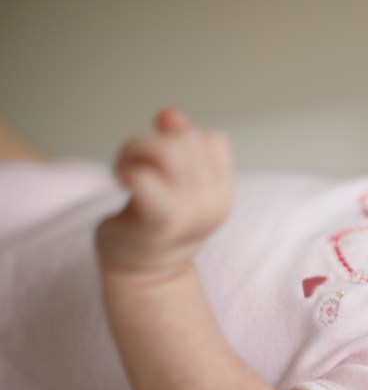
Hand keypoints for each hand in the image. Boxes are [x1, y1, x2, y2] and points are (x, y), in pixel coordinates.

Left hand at [96, 108, 233, 276]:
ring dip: (135, 150)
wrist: (147, 276)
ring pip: (166, 150)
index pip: (214, 142)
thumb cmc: (158, 224)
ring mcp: (189, 212)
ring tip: (128, 169)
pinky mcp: (158, 220)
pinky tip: (122, 182)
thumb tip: (170, 114)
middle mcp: (213, 202)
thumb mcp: (177, 184)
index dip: (184, 140)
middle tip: (136, 162)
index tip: (164, 162)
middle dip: (153, 141)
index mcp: (222, 193)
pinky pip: (143, 176)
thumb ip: (178, 148)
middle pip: (187, 140)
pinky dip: (126, 171)